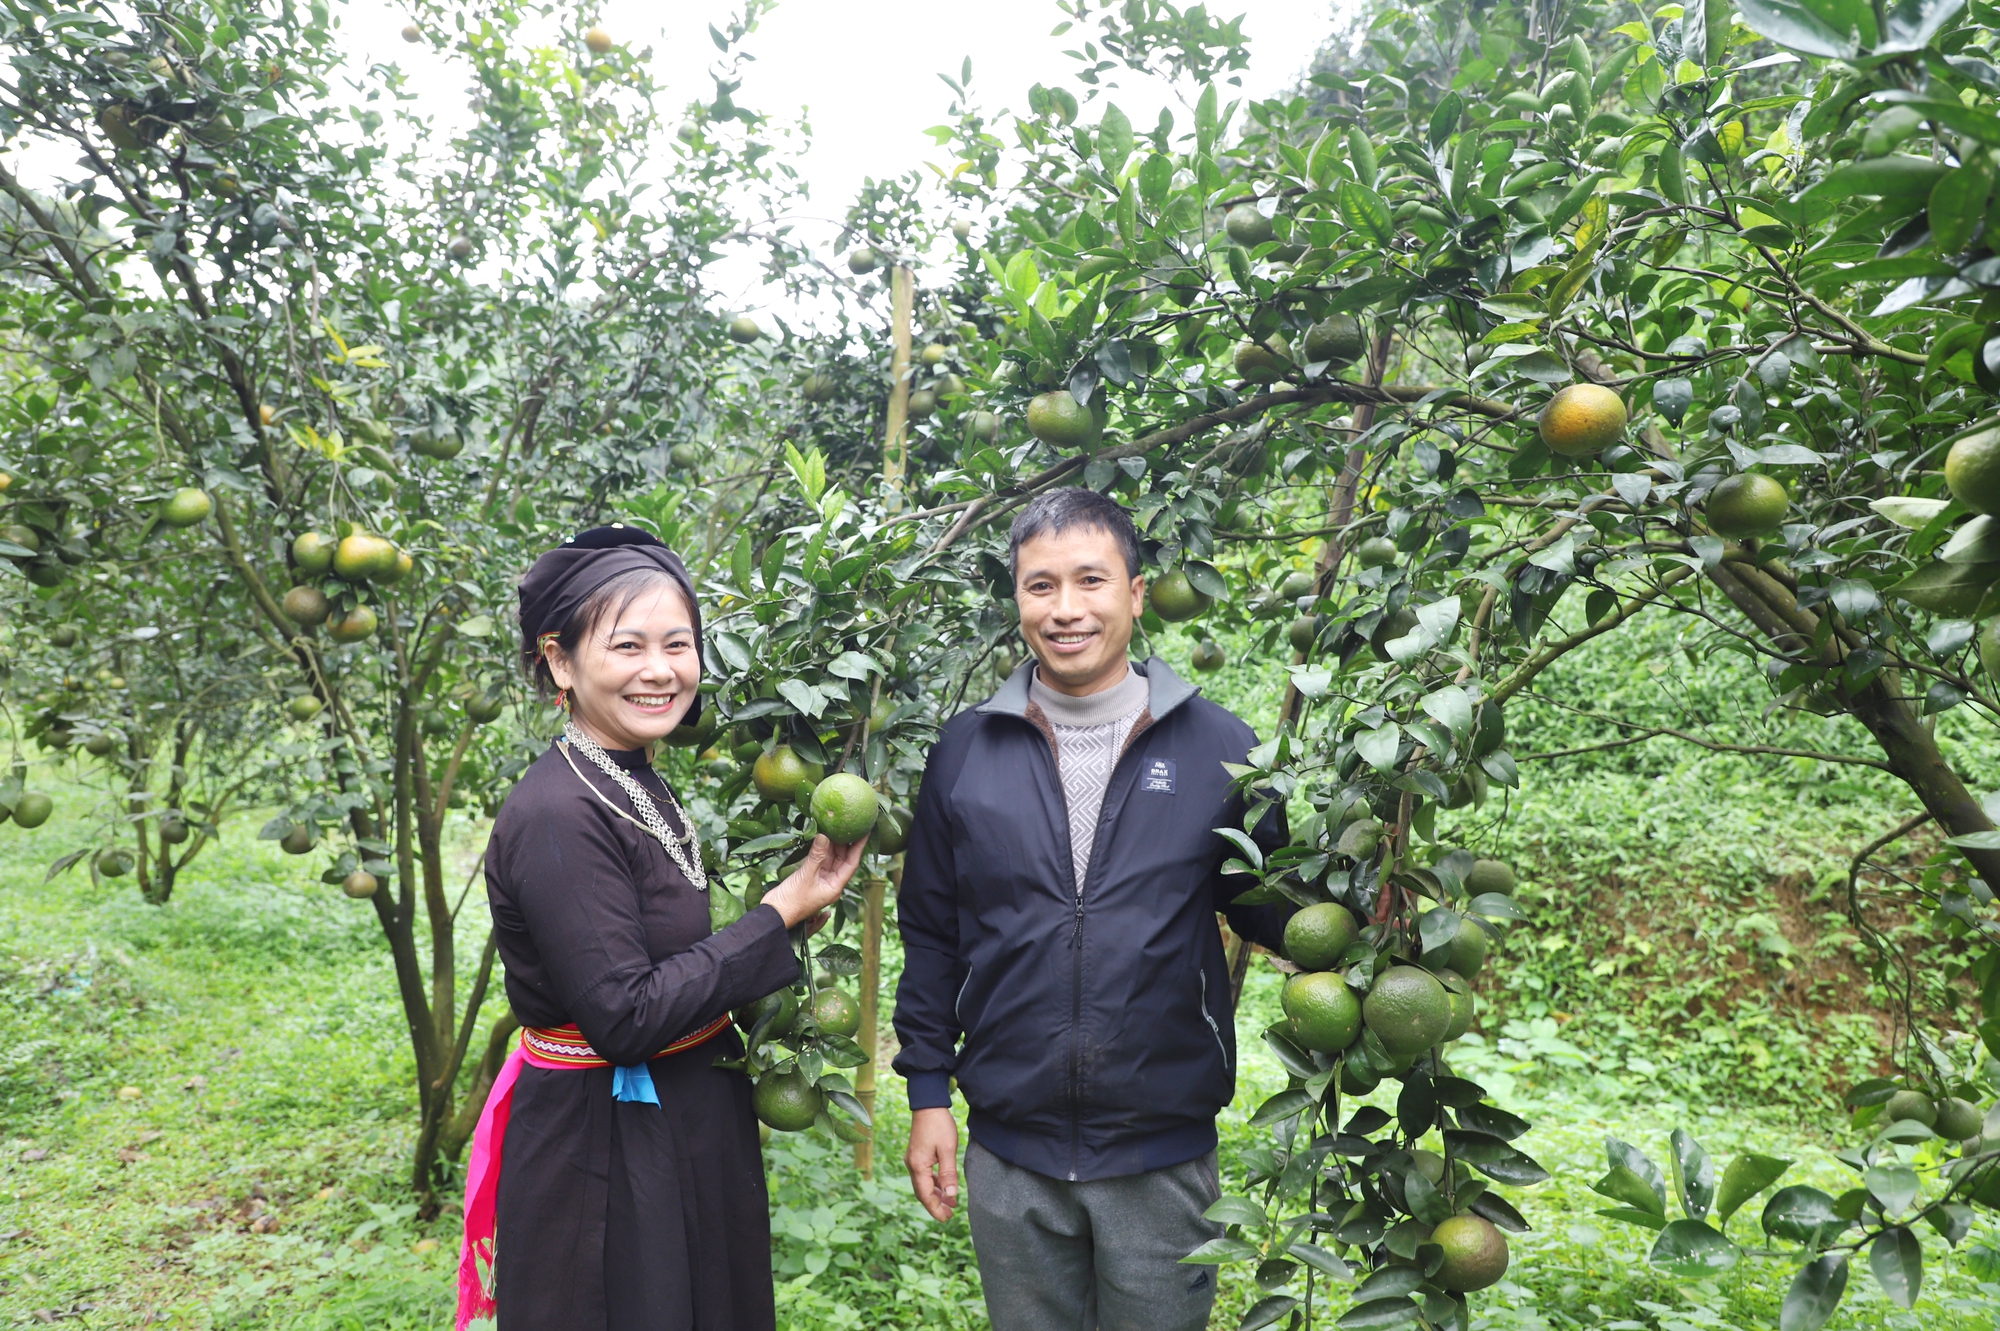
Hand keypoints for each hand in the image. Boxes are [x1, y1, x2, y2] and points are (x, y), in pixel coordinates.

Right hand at [761, 835, 864, 928]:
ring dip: (834, 845)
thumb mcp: (806, 876)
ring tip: (837, 827)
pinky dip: (822, 850)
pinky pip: (820, 861)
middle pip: (843, 860)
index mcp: (835, 887)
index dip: (859, 847)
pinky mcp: (810, 877)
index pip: (852, 863)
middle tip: (849, 825)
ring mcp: (821, 880)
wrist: (774, 913)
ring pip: (832, 860)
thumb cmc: (792, 900)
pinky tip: (823, 838)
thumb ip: (816, 856)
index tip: (865, 832)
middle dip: (846, 843)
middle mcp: (831, 883)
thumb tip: (825, 835)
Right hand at [905, 1107, 959, 1222]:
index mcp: (918, 1166)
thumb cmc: (939, 1125)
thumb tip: (951, 1195)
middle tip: (950, 1215)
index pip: (926, 1195)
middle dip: (936, 1205)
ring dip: (936, 1194)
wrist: (929, 1104)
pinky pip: (924, 1175)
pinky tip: (944, 1186)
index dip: (935, 1209)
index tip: (946, 1219)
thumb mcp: (948, 1149)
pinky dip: (934, 1183)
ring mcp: (913, 1160)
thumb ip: (949, 1173)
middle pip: (922, 1192)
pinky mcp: (917, 1155)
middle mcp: (912, 1165)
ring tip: (951, 1203)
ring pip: (924, 1184)